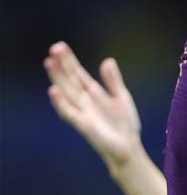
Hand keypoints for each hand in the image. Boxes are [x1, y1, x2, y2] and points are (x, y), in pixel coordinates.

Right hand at [44, 43, 141, 174]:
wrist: (129, 147)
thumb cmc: (124, 125)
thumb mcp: (121, 97)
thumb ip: (113, 81)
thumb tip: (107, 61)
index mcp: (93, 93)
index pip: (78, 74)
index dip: (70, 61)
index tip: (60, 47)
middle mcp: (84, 101)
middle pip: (70, 80)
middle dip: (62, 65)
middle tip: (54, 48)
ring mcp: (82, 112)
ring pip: (66, 92)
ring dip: (57, 78)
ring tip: (49, 62)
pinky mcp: (83, 124)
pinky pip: (68, 112)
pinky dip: (60, 102)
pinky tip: (53, 90)